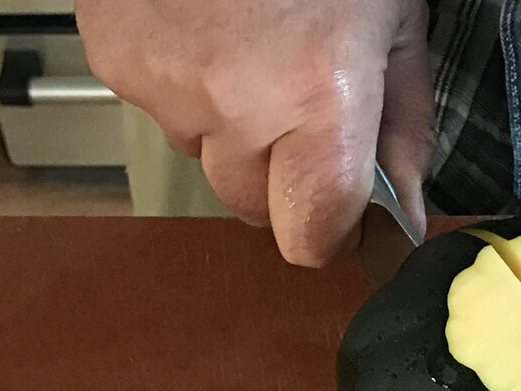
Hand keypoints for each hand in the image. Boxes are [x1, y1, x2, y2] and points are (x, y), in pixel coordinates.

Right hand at [76, 0, 433, 263]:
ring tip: (251, 48)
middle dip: (283, 176)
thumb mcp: (393, 24)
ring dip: (233, 129)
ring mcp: (166, 84)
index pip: (309, 238)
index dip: (329, 232)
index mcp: (318, 97)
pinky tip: (208, 31)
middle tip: (298, 102)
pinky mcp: (117, 59)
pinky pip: (163, 113)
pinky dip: (187, 88)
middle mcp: (236, 105)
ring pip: (208, 161)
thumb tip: (402, 211)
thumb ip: (402, 129)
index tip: (340, 214)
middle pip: (257, 208)